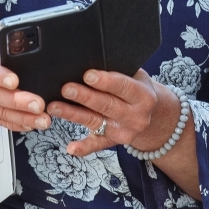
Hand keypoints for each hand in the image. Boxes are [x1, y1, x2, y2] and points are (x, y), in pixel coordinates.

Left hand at [47, 69, 174, 157]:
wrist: (153, 115)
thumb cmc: (137, 88)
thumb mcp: (136, 76)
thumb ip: (118, 71)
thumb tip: (90, 60)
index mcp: (144, 96)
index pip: (123, 87)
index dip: (105, 81)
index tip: (88, 74)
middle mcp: (136, 117)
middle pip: (107, 105)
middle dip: (85, 96)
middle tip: (66, 88)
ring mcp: (124, 132)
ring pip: (95, 121)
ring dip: (73, 115)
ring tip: (55, 107)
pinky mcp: (112, 142)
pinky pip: (96, 144)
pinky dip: (83, 147)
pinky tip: (71, 148)